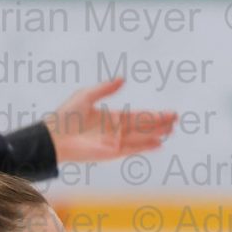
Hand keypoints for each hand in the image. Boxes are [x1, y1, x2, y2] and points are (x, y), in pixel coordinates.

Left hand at [45, 77, 176, 162]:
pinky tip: (158, 144)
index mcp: (111, 117)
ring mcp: (115, 142)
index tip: (169, 113)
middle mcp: (115, 131)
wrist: (54, 136)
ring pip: (141, 137)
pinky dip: (145, 146)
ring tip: (171, 131)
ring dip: (156, 134)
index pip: (137, 116)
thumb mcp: (86, 95)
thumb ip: (105, 88)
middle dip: (159, 124)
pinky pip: (132, 149)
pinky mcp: (111, 153)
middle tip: (176, 120)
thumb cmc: (66, 116)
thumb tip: (123, 79)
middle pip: (143, 127)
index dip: (153, 115)